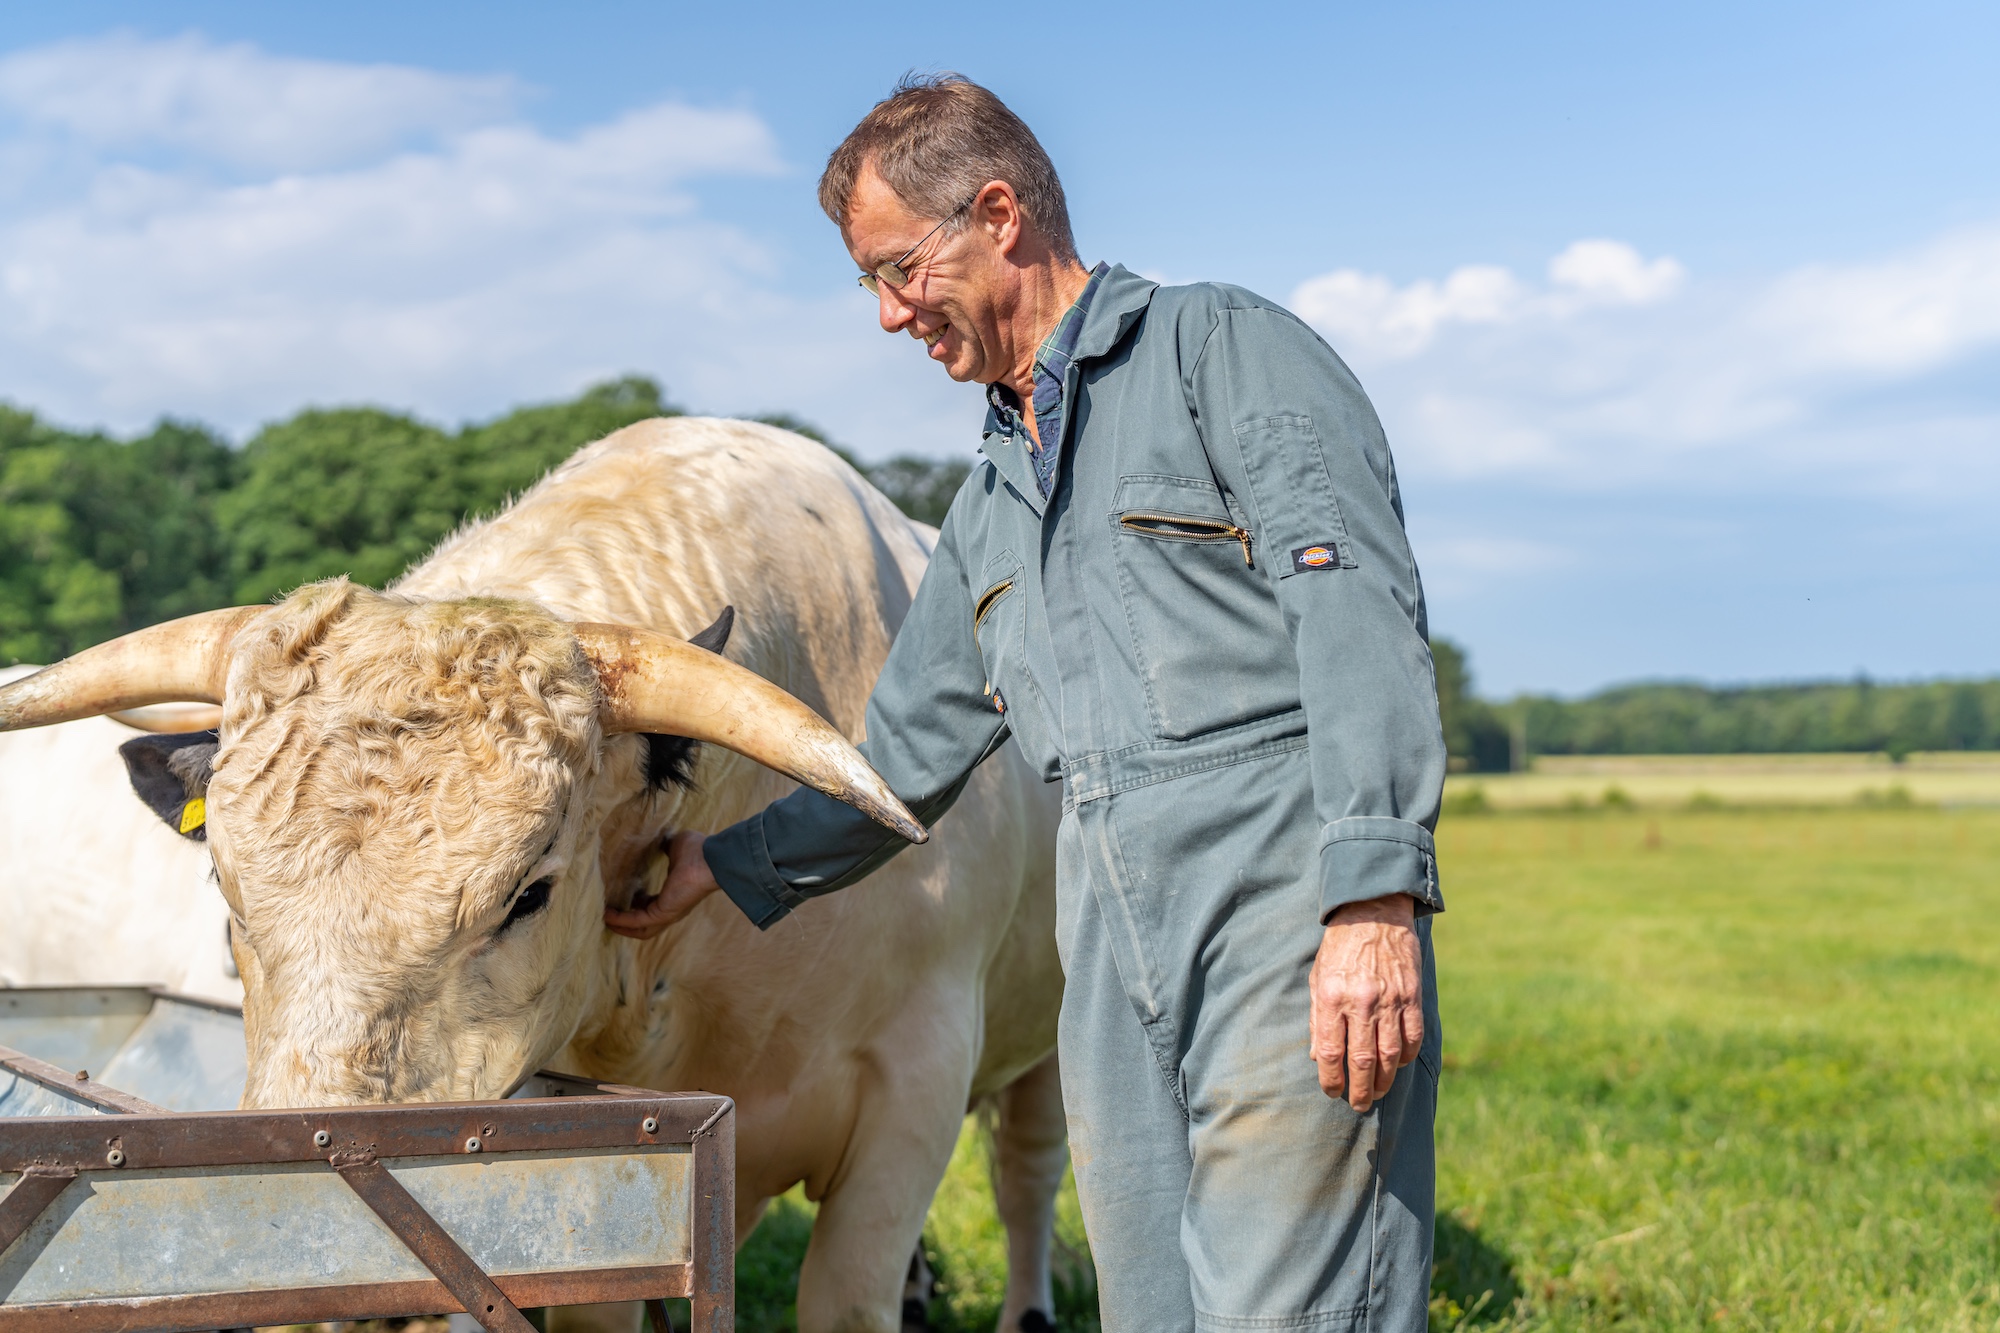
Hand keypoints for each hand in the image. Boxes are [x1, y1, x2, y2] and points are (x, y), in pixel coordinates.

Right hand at [604, 830, 718, 939]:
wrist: (711, 857)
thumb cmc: (698, 851)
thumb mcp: (675, 846)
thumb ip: (664, 847)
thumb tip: (656, 838)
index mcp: (675, 895)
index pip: (651, 907)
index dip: (634, 906)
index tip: (619, 899)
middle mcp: (672, 909)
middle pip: (644, 926)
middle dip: (624, 923)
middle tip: (606, 914)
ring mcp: (668, 914)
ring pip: (640, 930)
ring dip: (620, 925)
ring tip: (603, 917)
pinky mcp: (663, 913)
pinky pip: (637, 922)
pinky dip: (622, 920)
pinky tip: (607, 914)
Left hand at [1309, 893, 1423, 1112]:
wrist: (1373, 911)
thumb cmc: (1340, 947)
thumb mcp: (1317, 977)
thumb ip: (1317, 1018)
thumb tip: (1318, 1057)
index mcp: (1331, 997)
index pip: (1330, 1051)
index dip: (1331, 1079)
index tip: (1332, 1092)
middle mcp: (1360, 1001)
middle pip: (1361, 1060)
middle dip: (1359, 1089)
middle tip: (1358, 1105)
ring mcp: (1389, 999)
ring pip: (1389, 1054)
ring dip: (1384, 1080)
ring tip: (1378, 1092)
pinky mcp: (1412, 995)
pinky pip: (1412, 1036)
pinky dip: (1405, 1056)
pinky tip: (1397, 1064)